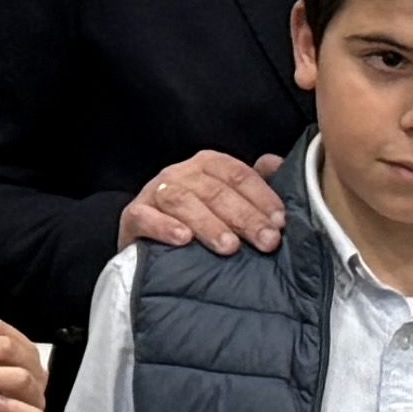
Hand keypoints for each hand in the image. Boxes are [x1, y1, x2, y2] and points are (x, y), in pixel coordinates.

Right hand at [118, 149, 290, 256]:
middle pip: (215, 190)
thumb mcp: (228, 203)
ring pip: (182, 201)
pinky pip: (145, 217)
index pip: (238, 174)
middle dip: (245, 217)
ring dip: (209, 224)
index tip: (280, 222)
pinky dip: (164, 227)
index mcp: (207, 165)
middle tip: (267, 242)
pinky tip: (183, 239)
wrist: (149, 246)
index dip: (262, 197)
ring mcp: (154, 192)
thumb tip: (278, 163)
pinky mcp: (132, 216)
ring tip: (230, 247)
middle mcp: (180, 173)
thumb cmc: (197, 223)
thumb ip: (255, 184)